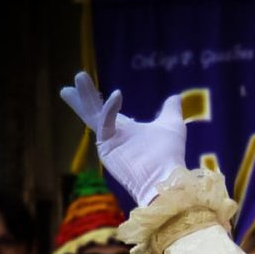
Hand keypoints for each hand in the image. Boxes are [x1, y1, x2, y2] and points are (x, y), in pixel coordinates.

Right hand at [60, 71, 186, 205]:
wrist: (167, 177)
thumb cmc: (170, 155)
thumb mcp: (172, 125)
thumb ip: (171, 110)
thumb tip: (175, 96)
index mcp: (127, 130)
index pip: (109, 111)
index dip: (102, 99)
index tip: (96, 90)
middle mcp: (115, 135)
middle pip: (95, 111)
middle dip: (85, 96)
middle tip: (79, 76)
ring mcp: (109, 142)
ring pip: (93, 115)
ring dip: (86, 97)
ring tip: (80, 76)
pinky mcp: (106, 148)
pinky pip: (105, 124)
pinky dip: (110, 109)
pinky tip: (117, 94)